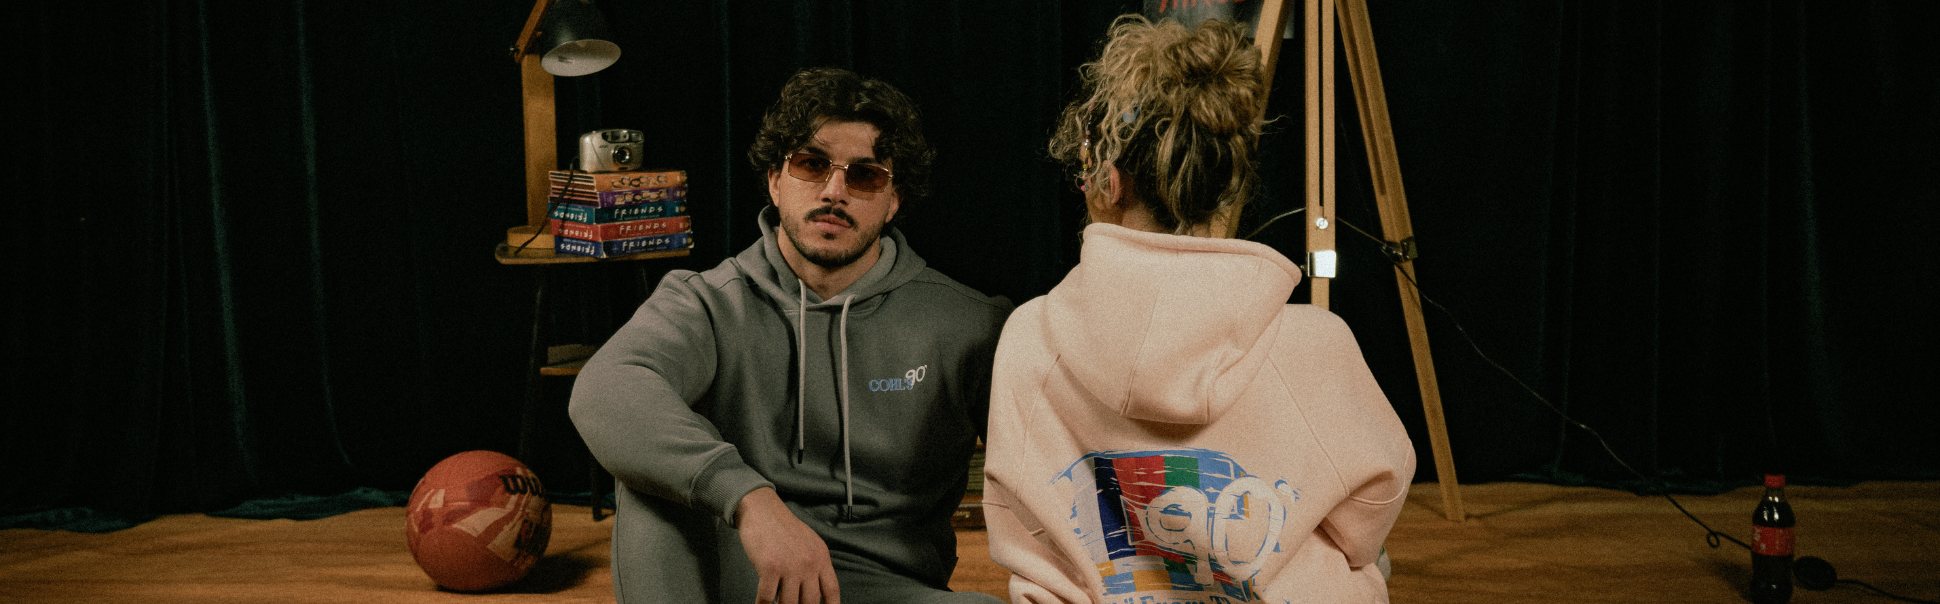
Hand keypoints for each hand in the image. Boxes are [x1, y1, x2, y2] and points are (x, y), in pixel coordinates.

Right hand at [735, 488, 838, 603]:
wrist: (762, 510)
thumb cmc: (784, 527)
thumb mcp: (810, 543)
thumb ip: (815, 565)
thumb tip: (817, 592)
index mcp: (821, 557)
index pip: (831, 590)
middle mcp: (809, 563)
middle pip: (811, 602)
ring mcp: (790, 566)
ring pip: (788, 603)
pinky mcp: (769, 568)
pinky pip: (767, 598)